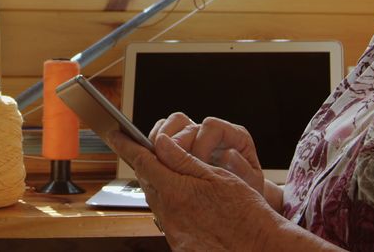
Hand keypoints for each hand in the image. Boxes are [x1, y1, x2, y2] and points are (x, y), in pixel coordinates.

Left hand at [108, 130, 283, 250]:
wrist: (259, 248)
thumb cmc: (245, 211)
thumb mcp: (217, 176)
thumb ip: (183, 159)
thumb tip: (159, 142)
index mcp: (177, 190)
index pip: (143, 161)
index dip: (126, 145)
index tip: (114, 133)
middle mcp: (169, 212)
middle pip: (146, 180)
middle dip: (143, 163)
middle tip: (140, 148)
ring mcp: (173, 230)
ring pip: (155, 199)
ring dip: (156, 183)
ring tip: (165, 172)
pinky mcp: (179, 243)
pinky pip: (166, 217)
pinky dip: (169, 203)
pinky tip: (181, 199)